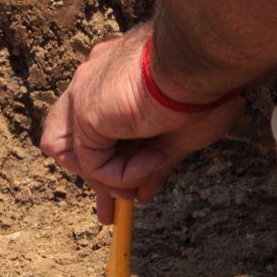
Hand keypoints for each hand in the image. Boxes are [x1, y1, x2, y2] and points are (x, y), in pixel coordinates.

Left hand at [38, 26, 244, 222]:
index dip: (105, 164)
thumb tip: (140, 194)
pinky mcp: (85, 112)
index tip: (125, 196)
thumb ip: (152, 164)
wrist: (207, 63)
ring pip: (70, 153)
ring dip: (109, 177)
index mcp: (114, 80)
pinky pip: (94, 164)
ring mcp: (84, 94)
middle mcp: (92, 82)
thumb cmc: (206, 89)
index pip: (95, 129)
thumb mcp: (179, 135)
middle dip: (91, 179)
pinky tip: (156, 158)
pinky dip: (125, 174)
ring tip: (146, 175)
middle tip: (111, 213)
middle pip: (69, 139)